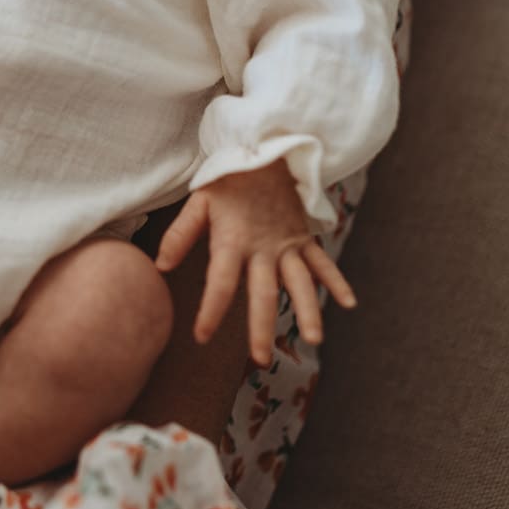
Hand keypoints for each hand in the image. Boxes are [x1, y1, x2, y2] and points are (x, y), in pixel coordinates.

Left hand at [155, 159, 356, 366]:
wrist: (265, 148)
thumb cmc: (227, 178)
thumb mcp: (199, 200)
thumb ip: (180, 234)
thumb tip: (159, 267)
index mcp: (233, 239)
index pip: (221, 282)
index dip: (211, 310)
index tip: (201, 336)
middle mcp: (263, 247)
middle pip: (262, 292)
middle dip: (261, 327)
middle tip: (259, 359)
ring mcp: (287, 243)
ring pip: (299, 282)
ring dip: (307, 310)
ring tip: (313, 340)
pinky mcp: (303, 237)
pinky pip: (322, 262)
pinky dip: (336, 281)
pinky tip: (348, 304)